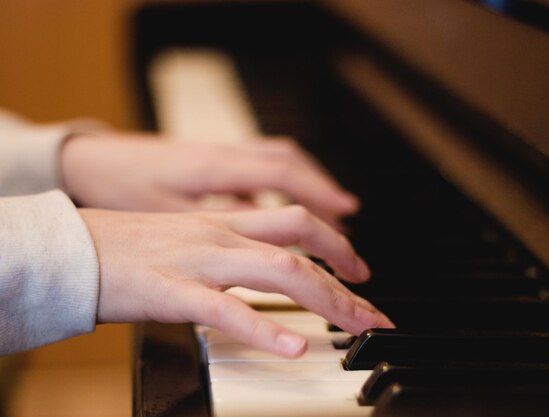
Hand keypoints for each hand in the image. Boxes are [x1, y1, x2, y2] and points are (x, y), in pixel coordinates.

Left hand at [61, 132, 358, 229]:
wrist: (88, 160)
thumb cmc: (120, 187)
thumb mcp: (165, 215)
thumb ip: (217, 229)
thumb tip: (261, 248)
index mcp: (214, 168)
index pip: (283, 176)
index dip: (321, 195)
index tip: (349, 216)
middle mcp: (224, 155)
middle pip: (292, 167)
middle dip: (327, 198)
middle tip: (349, 231)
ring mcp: (221, 155)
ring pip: (281, 163)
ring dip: (313, 190)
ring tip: (334, 222)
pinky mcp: (215, 161)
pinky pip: (263, 168)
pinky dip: (288, 188)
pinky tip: (289, 214)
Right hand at [80, 204, 393, 357]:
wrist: (71, 248)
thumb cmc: (126, 247)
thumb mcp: (188, 238)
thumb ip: (227, 248)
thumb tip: (261, 266)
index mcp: (223, 222)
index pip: (295, 222)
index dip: (335, 241)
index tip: (358, 266)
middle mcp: (220, 235)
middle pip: (301, 242)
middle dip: (346, 271)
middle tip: (372, 305)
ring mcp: (199, 261)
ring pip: (279, 270)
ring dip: (327, 299)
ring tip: (359, 324)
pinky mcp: (173, 290)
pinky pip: (227, 310)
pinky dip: (266, 327)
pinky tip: (294, 347)